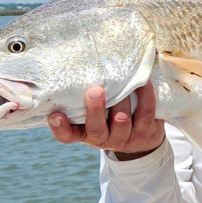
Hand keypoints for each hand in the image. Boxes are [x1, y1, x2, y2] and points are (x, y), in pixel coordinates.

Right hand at [48, 82, 165, 159]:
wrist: (141, 138)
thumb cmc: (109, 116)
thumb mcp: (93, 110)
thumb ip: (83, 97)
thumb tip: (76, 63)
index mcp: (84, 133)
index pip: (67, 136)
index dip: (60, 128)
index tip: (55, 115)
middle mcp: (102, 139)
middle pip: (96, 129)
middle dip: (95, 110)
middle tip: (95, 91)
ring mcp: (124, 138)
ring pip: (122, 122)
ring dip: (122, 103)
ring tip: (123, 85)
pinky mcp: (144, 134)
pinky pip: (145, 115)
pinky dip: (146, 98)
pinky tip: (144, 83)